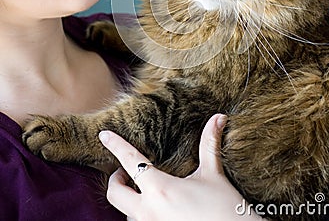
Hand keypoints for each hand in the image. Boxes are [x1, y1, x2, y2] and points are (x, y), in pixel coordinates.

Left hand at [99, 114, 263, 220]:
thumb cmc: (224, 209)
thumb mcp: (214, 175)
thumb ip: (210, 145)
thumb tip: (219, 117)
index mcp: (160, 189)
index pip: (130, 160)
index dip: (115, 145)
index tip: (103, 135)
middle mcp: (148, 210)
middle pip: (115, 194)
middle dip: (116, 180)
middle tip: (127, 171)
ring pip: (126, 212)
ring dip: (131, 200)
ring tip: (145, 190)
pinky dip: (142, 213)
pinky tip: (157, 207)